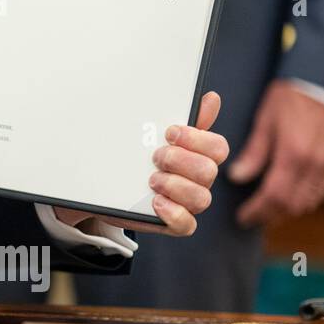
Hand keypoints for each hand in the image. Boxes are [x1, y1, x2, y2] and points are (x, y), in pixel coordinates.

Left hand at [55, 91, 228, 236]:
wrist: (105, 182)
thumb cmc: (138, 155)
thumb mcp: (153, 133)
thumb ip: (182, 116)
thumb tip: (211, 98)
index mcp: (199, 155)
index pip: (218, 147)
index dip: (197, 139)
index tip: (169, 132)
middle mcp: (198, 180)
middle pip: (209, 171)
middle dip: (180, 160)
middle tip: (155, 156)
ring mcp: (187, 202)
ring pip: (201, 198)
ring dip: (175, 185)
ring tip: (151, 180)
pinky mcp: (174, 223)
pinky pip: (187, 225)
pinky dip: (174, 213)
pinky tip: (156, 202)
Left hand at [228, 79, 323, 227]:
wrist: (319, 84)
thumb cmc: (289, 99)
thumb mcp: (264, 122)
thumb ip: (253, 153)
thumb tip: (237, 176)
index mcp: (293, 154)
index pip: (274, 195)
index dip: (257, 211)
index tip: (243, 217)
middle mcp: (313, 164)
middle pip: (291, 205)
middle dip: (270, 216)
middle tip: (251, 218)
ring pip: (307, 202)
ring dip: (286, 211)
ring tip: (266, 212)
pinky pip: (319, 193)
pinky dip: (303, 201)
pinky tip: (288, 199)